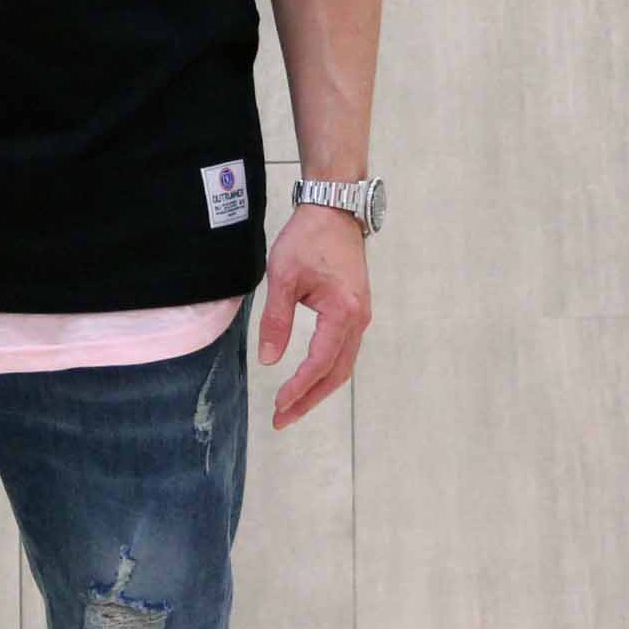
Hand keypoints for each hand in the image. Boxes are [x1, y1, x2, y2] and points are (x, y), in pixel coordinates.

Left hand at [257, 203, 371, 429]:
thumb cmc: (307, 238)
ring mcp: (361, 317)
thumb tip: (267, 359)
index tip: (278, 406)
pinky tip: (307, 379)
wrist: (334, 210)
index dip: (299, 387)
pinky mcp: (356, 312)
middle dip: (309, 399)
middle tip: (282, 419)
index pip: (320, 362)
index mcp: (343, 312)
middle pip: (336, 373)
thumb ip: (276, 320)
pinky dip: (325, 371)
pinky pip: (343, 351)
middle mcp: (359, 320)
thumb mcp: (282, 276)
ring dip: (317, 388)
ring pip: (342, 365)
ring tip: (290, 407)